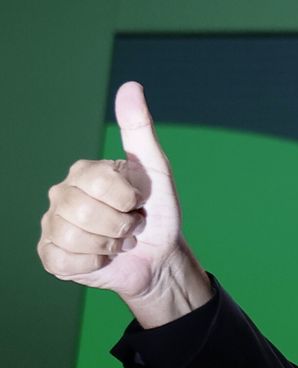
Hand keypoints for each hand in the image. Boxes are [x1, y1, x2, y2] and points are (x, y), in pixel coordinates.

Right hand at [38, 82, 210, 326]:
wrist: (158, 256)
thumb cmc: (156, 212)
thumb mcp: (155, 171)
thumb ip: (140, 130)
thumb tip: (131, 86)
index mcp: (83, 172)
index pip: (101, 183)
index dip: (128, 200)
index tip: (137, 203)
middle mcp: (61, 195)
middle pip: (84, 212)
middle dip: (120, 226)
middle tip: (130, 227)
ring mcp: (53, 225)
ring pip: (74, 238)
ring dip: (109, 246)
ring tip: (118, 242)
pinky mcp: (52, 256)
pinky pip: (65, 261)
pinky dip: (92, 264)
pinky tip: (101, 259)